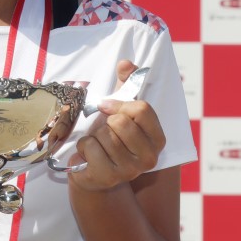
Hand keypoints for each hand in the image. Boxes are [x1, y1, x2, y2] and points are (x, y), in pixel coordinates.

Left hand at [68, 60, 165, 191]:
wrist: (93, 170)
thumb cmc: (110, 138)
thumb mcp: (120, 110)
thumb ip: (126, 86)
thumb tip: (125, 63)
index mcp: (158, 139)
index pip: (142, 109)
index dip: (120, 104)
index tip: (107, 106)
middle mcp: (149, 157)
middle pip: (121, 122)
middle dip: (105, 122)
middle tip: (104, 131)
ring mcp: (130, 171)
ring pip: (104, 135)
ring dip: (94, 135)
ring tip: (97, 144)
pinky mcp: (108, 178)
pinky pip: (90, 147)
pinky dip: (83, 146)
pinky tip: (88, 154)